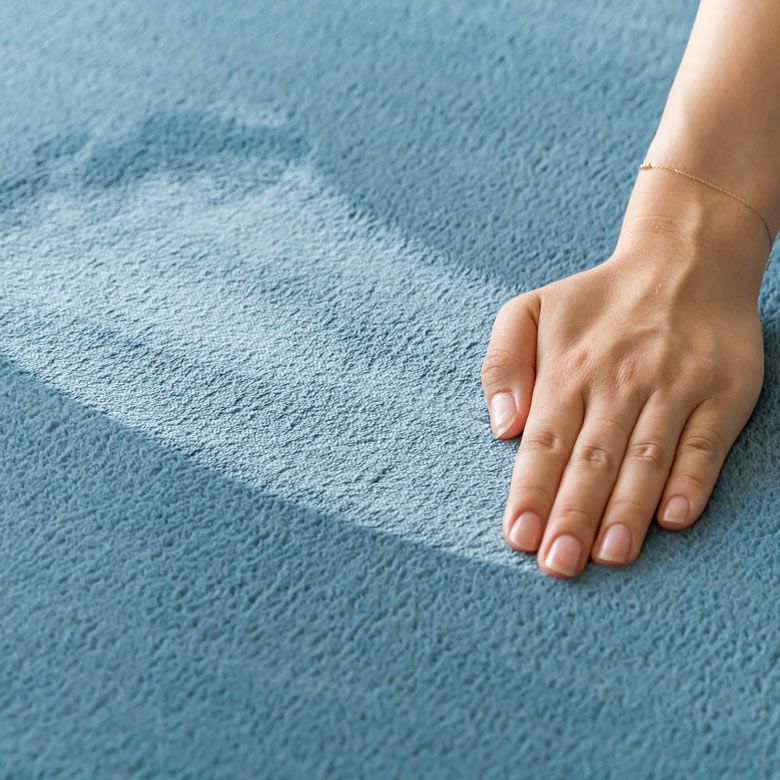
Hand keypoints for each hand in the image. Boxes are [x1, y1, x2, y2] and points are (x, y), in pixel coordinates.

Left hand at [481, 219, 764, 577]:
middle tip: (557, 565)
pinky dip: (690, 481)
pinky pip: (705, 444)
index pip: (545, 442)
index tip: (518, 536)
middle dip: (572, 516)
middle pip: (591, 460)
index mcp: (569, 368)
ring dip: (626, 511)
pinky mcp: (721, 393)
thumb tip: (502, 427)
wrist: (684, 259)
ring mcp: (673, 388)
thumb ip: (503, 363)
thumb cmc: (596, 299)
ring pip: (645, 458)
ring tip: (607, 556)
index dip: (531, 491)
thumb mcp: (528, 310)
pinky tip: (672, 519)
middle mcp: (618, 382)